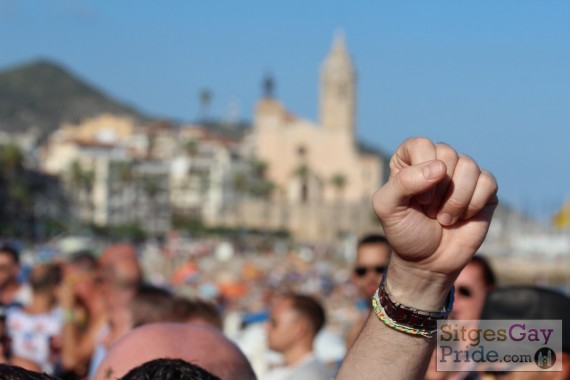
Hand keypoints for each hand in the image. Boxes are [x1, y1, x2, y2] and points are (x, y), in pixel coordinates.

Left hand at [372, 138, 497, 307]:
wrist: (428, 262)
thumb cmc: (405, 232)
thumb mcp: (387, 208)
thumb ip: (402, 182)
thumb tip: (439, 167)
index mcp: (410, 160)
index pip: (421, 144)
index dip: (421, 171)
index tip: (417, 199)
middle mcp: (437, 161)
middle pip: (447, 154)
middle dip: (439, 190)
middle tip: (429, 211)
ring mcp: (461, 174)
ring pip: (469, 167)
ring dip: (455, 201)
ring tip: (443, 218)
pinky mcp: (483, 189)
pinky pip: (487, 182)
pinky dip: (473, 205)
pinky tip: (463, 217)